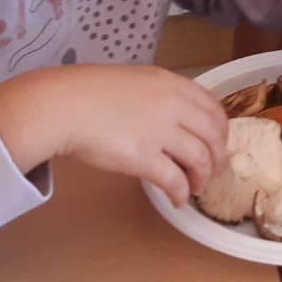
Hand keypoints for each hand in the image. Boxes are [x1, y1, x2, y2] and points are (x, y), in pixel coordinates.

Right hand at [0, 65, 226, 206]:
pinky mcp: (144, 157)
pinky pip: (175, 180)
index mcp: (170, 83)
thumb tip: (169, 117)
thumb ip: (157, 96)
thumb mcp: (132, 81)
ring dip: (202, 178)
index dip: (220, 130)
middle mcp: (172, 104)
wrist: (60, 106)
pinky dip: (181, 193)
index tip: (217, 143)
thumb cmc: (85, 93)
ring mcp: (160, 131)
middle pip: (213, 135)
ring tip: (195, 188)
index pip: (213, 107)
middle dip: (216, 156)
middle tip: (211, 170)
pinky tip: (177, 200)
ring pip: (201, 159)